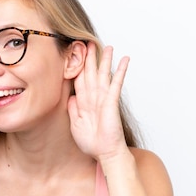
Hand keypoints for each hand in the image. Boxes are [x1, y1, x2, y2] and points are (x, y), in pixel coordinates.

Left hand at [68, 42, 130, 161]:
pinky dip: (120, 71)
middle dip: (89, 58)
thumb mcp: (75, 124)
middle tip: (87, 42)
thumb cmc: (92, 142)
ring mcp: (103, 98)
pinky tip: (124, 60)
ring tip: (108, 46)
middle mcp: (94, 98)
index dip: (76, 68)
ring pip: (103, 74)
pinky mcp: (112, 102)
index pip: (79, 80)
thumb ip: (73, 110)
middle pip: (90, 73)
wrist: (105, 153)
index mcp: (83, 102)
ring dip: (105, 60)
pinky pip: (116, 83)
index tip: (74, 55)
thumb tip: (70, 97)